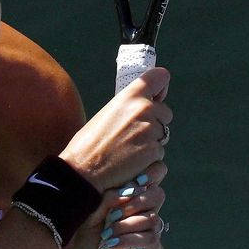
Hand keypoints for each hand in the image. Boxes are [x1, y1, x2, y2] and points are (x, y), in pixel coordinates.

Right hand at [58, 67, 171, 191]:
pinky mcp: (153, 151)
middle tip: (132, 135)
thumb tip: (148, 105)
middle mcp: (144, 109)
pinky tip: (130, 163)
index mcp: (130, 96)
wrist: (83, 171)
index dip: (161, 88)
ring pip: (162, 135)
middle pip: (165, 113)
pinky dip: (148, 160)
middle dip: (155, 123)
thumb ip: (129, 107)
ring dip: (150, 143)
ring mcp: (150, 130)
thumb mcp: (108, 114)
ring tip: (127, 151)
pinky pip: (159, 154)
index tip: (157, 96)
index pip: (160, 77)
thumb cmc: (89, 144)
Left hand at [64, 160, 168, 248]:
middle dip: (135, 200)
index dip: (146, 176)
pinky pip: (152, 239)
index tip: (134, 180)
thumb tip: (125, 189)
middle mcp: (142, 216)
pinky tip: (115, 246)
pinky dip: (132, 240)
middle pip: (157, 194)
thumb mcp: (89, 221)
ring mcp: (149, 234)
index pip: (146, 181)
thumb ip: (104, 202)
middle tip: (113, 215)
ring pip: (152, 218)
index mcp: (129, 203)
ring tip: (107, 237)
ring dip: (127, 225)